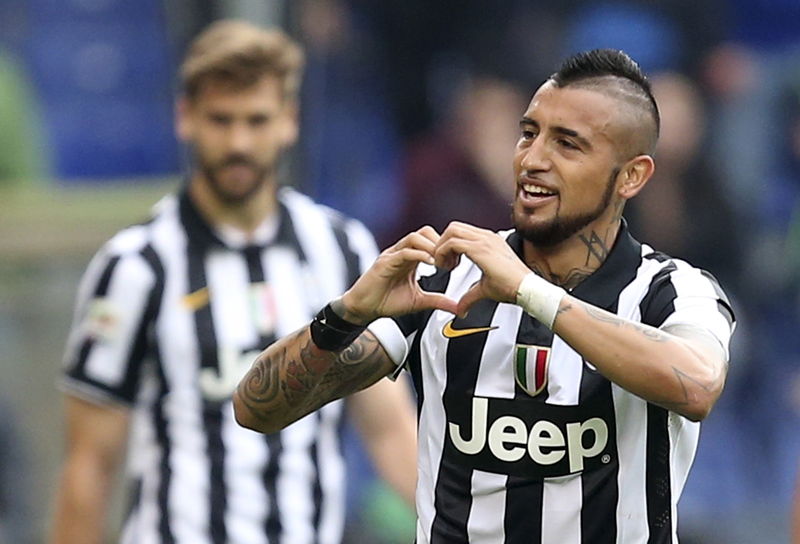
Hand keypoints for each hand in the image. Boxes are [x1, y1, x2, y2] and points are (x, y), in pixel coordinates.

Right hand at [340, 226, 458, 322]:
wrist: (364, 309)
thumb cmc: (386, 302)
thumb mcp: (419, 301)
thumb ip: (438, 301)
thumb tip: (457, 307)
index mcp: (411, 258)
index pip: (431, 240)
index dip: (445, 248)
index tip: (456, 262)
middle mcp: (402, 252)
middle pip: (425, 232)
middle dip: (440, 244)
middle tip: (449, 261)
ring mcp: (392, 255)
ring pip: (414, 238)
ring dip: (431, 247)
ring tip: (441, 262)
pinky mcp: (384, 262)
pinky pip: (404, 252)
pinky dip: (419, 255)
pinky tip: (430, 264)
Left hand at [434, 222, 529, 316]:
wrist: (526, 289)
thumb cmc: (513, 286)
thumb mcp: (485, 289)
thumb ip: (470, 296)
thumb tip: (461, 307)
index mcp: (489, 241)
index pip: (461, 232)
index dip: (449, 246)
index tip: (449, 263)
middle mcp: (486, 237)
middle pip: (453, 227)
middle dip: (443, 243)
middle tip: (444, 263)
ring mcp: (485, 240)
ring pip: (452, 231)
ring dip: (442, 248)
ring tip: (445, 266)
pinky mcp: (481, 248)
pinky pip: (453, 242)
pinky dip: (444, 253)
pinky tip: (449, 268)